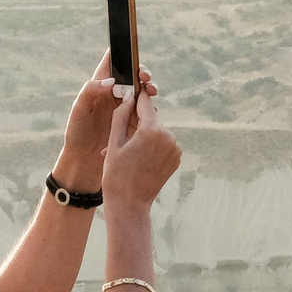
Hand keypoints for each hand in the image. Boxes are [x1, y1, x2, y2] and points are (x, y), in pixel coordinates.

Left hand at [56, 52, 155, 193]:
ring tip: (151, 91)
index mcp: (100, 85)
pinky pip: (145, 109)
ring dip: (149, 88)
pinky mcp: (133, 120)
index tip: (132, 55)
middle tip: (145, 78)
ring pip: (142, 91)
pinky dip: (151, 106)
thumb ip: (91, 91)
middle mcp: (114, 93)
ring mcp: (125, 106)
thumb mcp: (78, 111)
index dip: (123, 55)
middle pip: (132, 75)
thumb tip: (111, 80)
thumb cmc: (77, 133)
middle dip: (142, 72)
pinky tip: (151, 110)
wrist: (84, 161)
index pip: (112, 63)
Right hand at [100, 86, 180, 211]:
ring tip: (129, 153)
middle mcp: (168, 136)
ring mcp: (175, 148)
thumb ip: (121, 116)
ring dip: (145, 137)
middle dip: (137, 124)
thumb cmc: (116, 174)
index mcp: (151, 130)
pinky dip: (153, 147)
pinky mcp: (177, 157)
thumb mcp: (113, 142)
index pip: (145, 104)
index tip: (133, 87)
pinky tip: (141, 160)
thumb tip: (129, 96)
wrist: (129, 204)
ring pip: (157, 132)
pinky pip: (164, 144)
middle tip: (122, 138)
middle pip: (151, 120)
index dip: (137, 97)